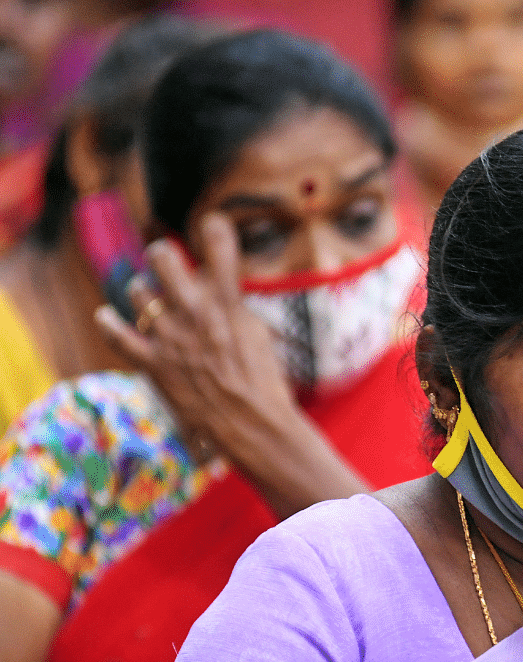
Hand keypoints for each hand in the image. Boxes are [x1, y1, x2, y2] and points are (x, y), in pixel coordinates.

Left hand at [94, 214, 296, 463]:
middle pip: (163, 258)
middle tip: (164, 257)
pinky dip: (109, 323)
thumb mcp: (258, 334)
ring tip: (149, 295)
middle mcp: (195, 312)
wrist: (251, 424)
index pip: (221, 247)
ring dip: (144, 290)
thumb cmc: (264, 383)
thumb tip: (215, 288)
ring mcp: (170, 336)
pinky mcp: (153, 363)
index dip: (216, 229)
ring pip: (139, 291)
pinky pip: (118, 334)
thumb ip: (233, 306)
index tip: (214, 223)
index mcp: (228, 302)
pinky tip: (106, 315)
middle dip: (162, 254)